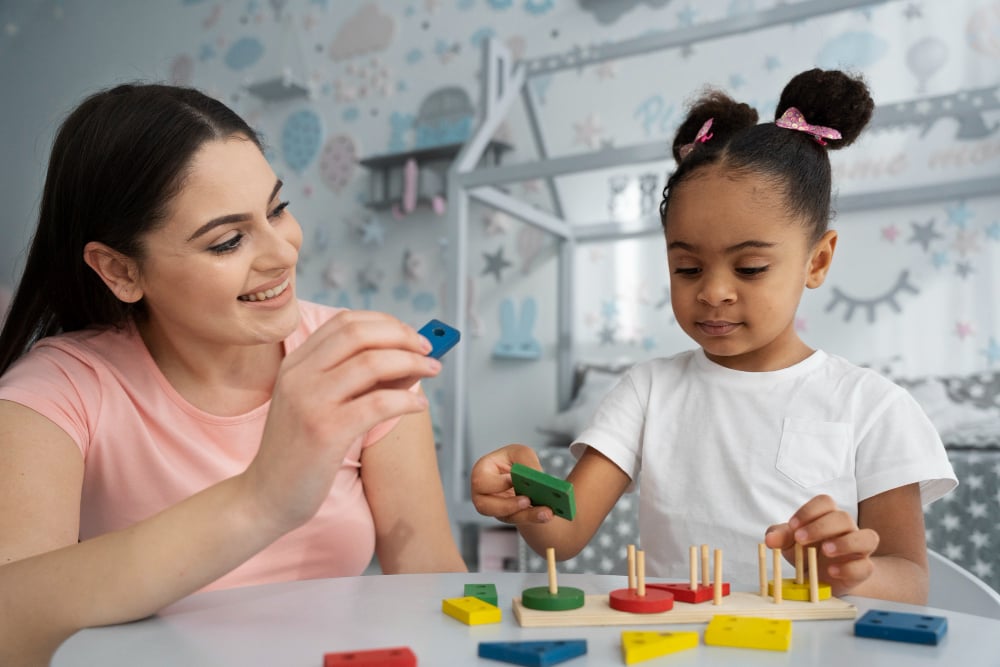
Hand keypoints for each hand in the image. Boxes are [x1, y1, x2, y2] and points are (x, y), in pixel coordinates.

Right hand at [243, 310, 440, 531]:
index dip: (384, 323)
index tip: (409, 335)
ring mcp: (309, 401)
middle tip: (427, 350)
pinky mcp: (325, 431)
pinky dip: (407, 399)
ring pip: (371, 363)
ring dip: (411, 363)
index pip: (344, 322)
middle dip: (401, 336)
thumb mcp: (318, 404)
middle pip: (358, 334)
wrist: (266, 495)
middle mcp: (298, 375)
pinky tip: (419, 405)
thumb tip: (410, 358)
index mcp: (295, 363)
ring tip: (432, 370)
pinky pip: (378, 403)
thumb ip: (355, 379)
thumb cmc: (301, 451)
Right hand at [470, 444, 554, 523]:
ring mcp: (494, 508)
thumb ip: (527, 463)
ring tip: (546, 512)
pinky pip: (519, 520)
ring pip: (505, 517)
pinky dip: (534, 517)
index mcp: (481, 471)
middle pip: (486, 506)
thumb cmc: (515, 461)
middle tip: (528, 500)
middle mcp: (483, 493)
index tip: (513, 480)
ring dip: (526, 515)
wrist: (522, 476)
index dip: (497, 483)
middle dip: (508, 505)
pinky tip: (548, 513)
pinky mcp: (508, 517)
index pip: (481, 481)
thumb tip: (537, 478)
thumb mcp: (521, 454)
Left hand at [764, 494, 879, 592]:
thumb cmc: (806, 553)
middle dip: (821, 527)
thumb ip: (780, 536)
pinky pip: (866, 566)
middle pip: (843, 517)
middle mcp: (846, 529)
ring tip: (824, 551)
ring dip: (845, 542)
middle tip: (800, 539)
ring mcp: (858, 549)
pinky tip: (831, 571)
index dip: (809, 511)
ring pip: (867, 537)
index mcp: (827, 516)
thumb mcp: (789, 543)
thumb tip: (769, 539)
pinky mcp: (863, 569)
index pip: (825, 502)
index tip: (792, 525)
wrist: (822, 579)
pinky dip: (849, 568)